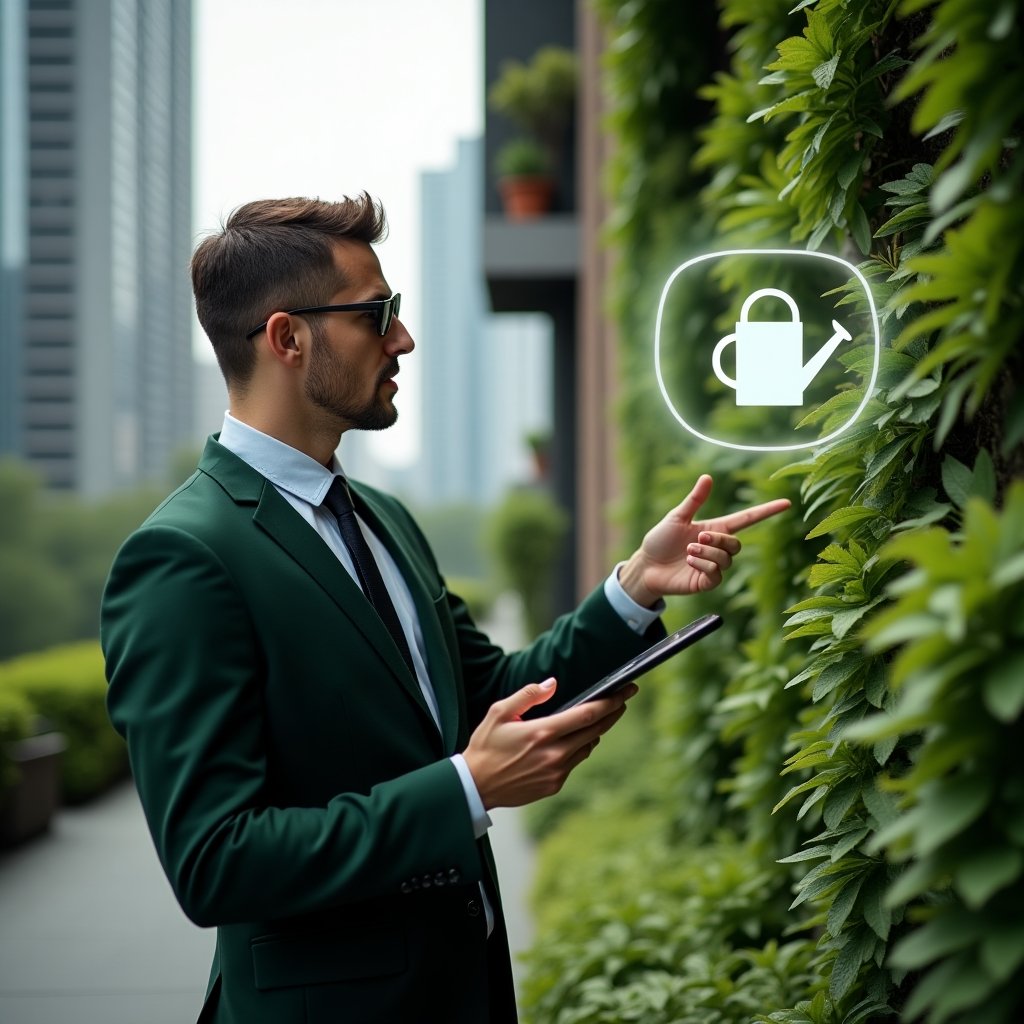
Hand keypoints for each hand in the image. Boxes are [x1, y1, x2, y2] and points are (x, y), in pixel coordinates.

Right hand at [462, 678, 636, 809]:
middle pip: (596, 730)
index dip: (610, 702)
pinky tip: (572, 741)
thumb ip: (528, 695)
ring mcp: (556, 772)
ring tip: (596, 718)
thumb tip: (552, 684)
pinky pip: (574, 762)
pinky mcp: (554, 785)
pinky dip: (578, 749)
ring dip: (595, 732)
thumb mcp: (499, 712)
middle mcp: (554, 754)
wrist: (475, 785)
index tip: (625, 691)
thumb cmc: (486, 746)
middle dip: (612, 713)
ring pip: (587, 747)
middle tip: (623, 700)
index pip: (587, 714)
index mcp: (542, 732)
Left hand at [618, 474, 790, 604]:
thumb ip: (694, 500)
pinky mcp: (706, 582)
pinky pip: (716, 574)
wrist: (645, 565)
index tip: (786, 503)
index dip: (766, 511)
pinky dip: (703, 565)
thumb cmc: (660, 540)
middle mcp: (717, 548)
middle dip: (720, 540)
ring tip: (688, 551)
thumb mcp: (677, 517)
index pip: (747, 519)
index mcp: (714, 529)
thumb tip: (708, 477)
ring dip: (708, 553)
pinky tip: (689, 562)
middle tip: (698, 538)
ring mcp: (713, 567)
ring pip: (726, 559)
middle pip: (737, 544)